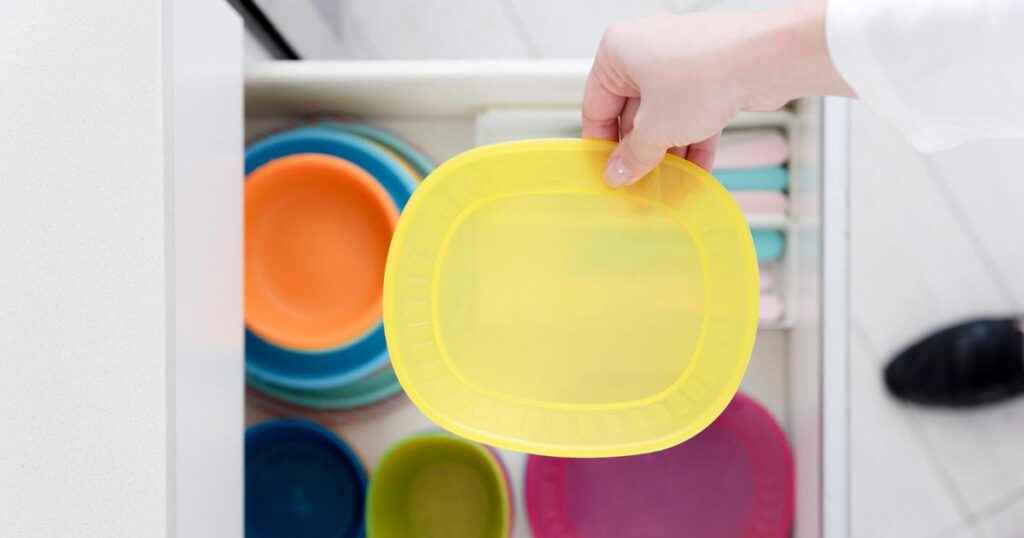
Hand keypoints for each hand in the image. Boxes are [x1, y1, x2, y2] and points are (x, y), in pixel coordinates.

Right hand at [583, 1, 852, 185]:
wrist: (768, 58)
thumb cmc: (706, 73)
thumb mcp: (657, 128)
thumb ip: (633, 156)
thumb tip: (617, 173)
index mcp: (618, 51)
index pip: (596, 106)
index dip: (601, 145)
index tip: (608, 173)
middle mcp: (646, 50)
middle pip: (632, 113)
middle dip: (640, 152)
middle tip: (638, 184)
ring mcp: (680, 61)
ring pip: (664, 116)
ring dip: (667, 153)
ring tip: (668, 186)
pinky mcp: (709, 74)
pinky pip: (691, 113)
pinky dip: (691, 141)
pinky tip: (695, 174)